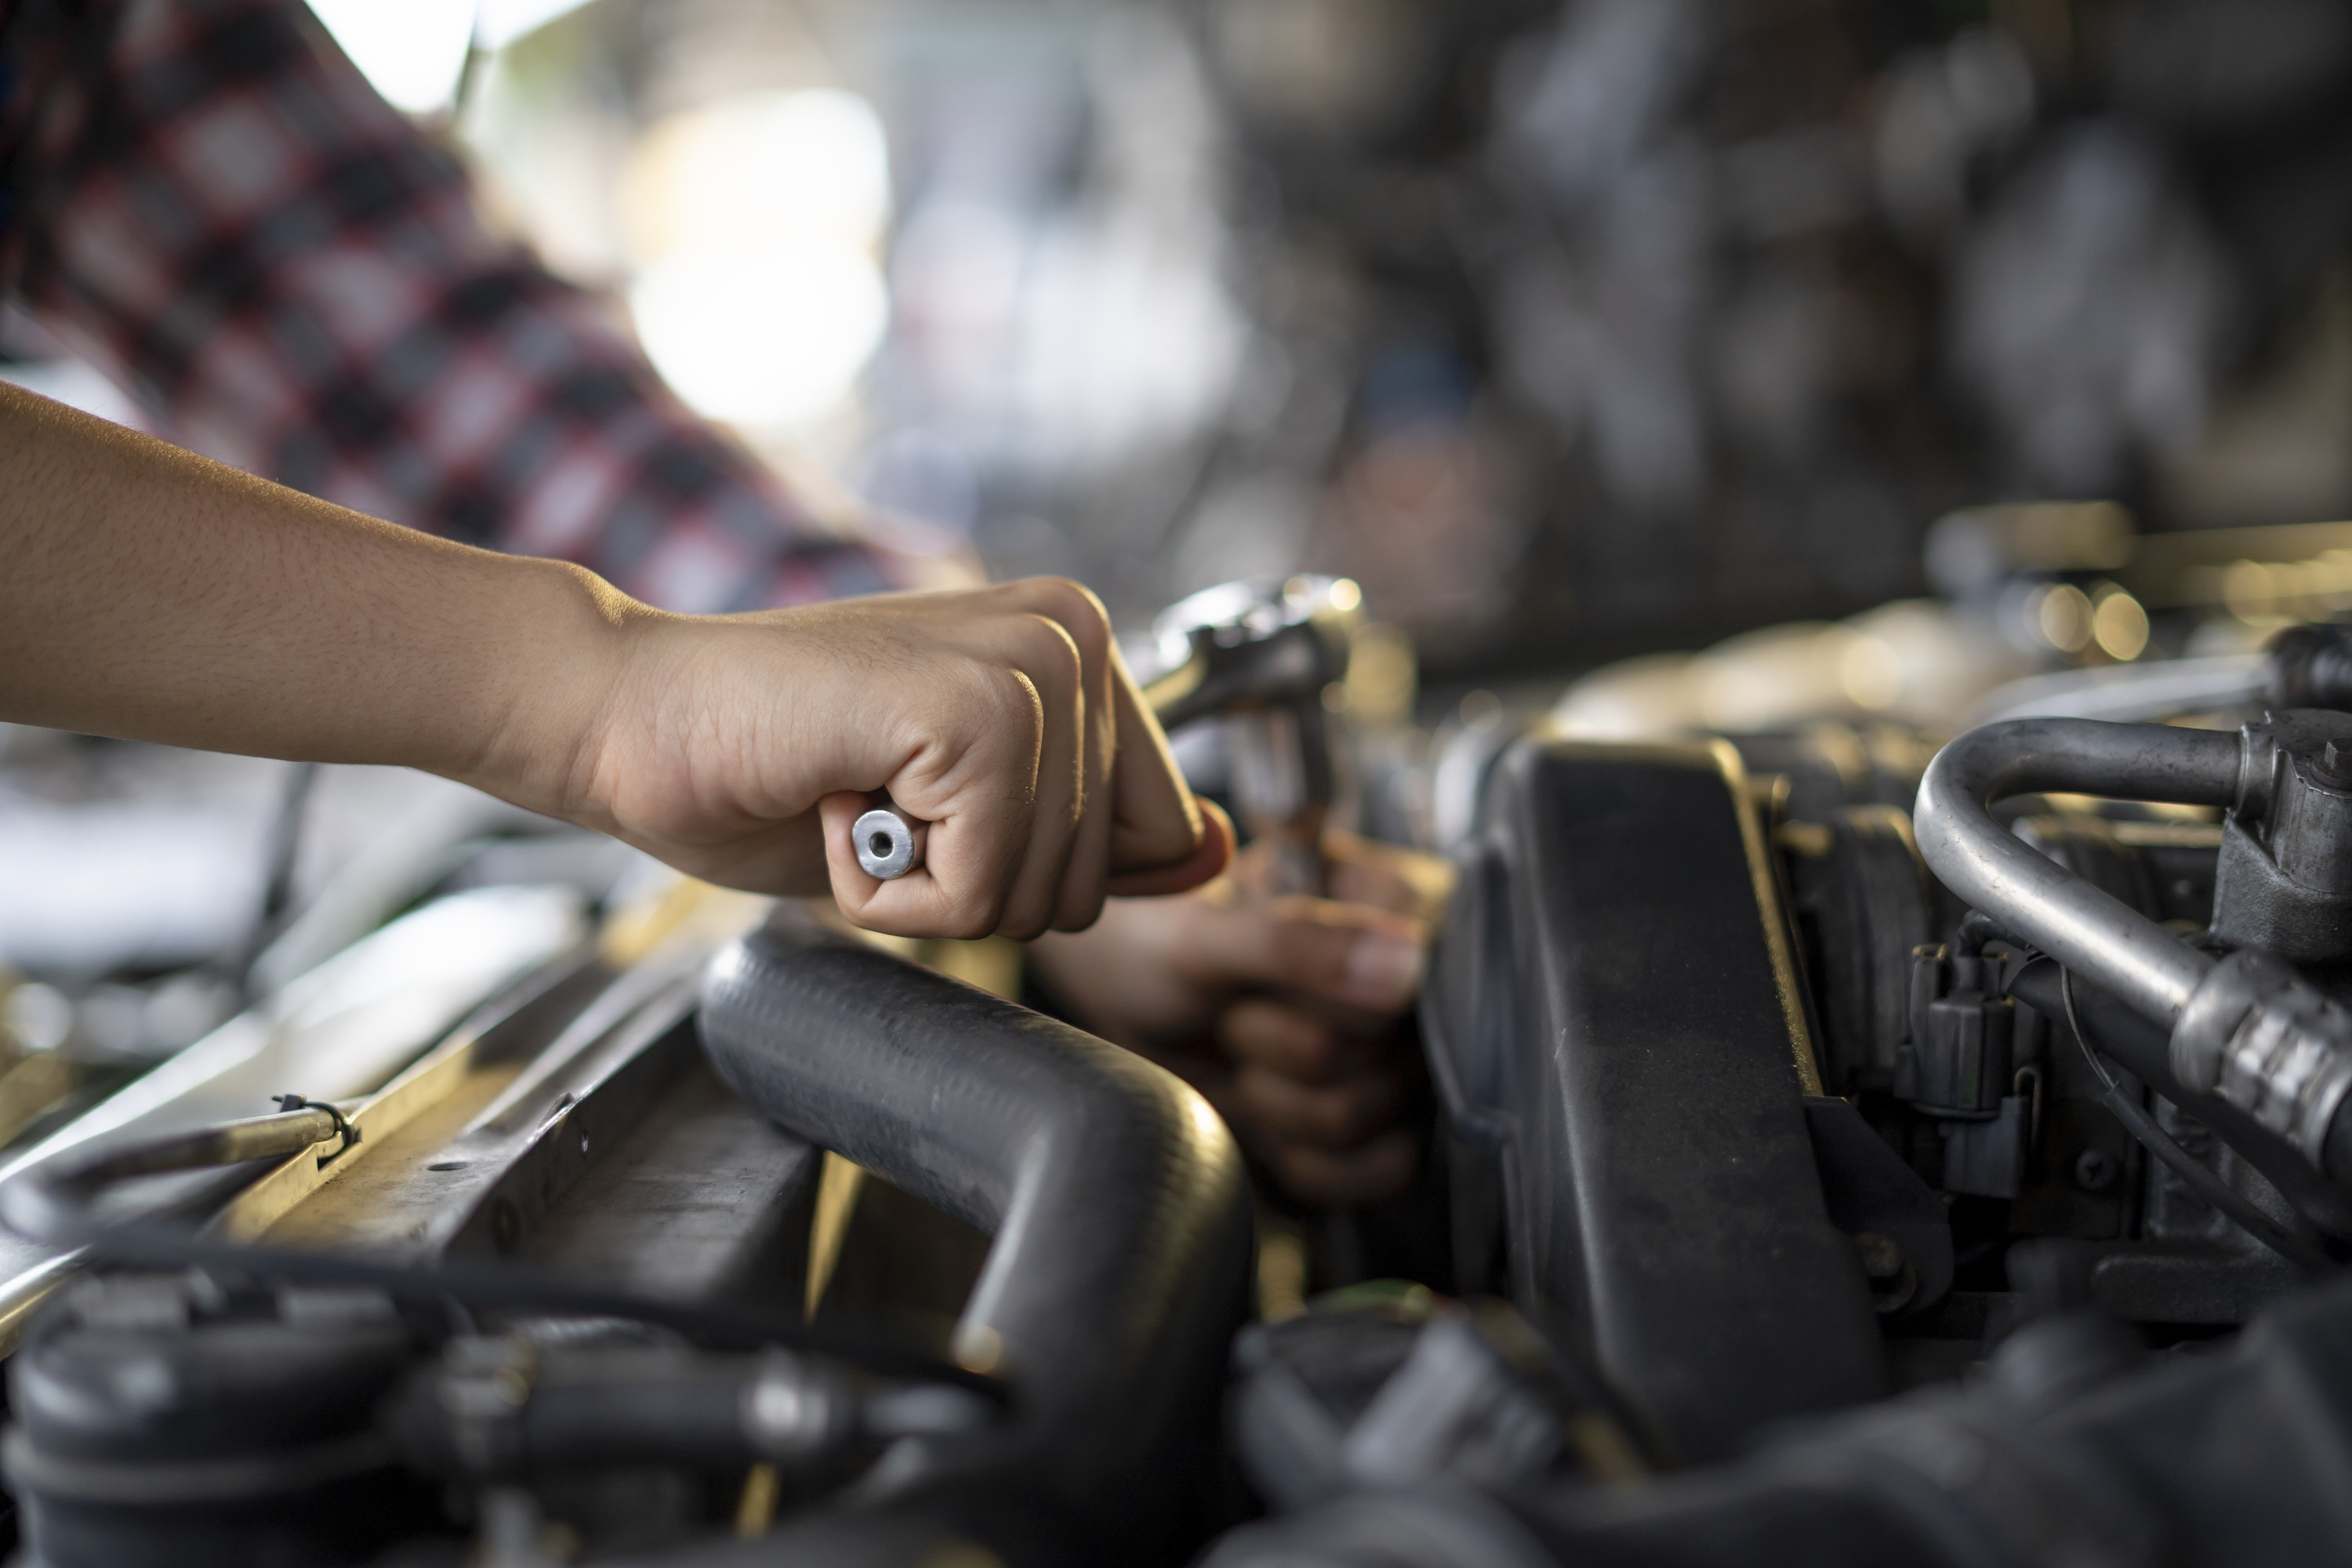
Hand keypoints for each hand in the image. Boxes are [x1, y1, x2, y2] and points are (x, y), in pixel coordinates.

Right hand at [560, 578, 1230, 938]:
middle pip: (1103, 884)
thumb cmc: (776, 770)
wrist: (632, 723)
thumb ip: (1091, 830)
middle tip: (875, 799)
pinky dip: (887, 893)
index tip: (928, 802)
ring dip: (926, 889)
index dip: (1033, 868)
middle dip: (977, 886)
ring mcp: (1030, 666)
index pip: (1161, 838)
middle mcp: (1074, 635)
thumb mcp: (962, 821)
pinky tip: (834, 798)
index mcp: (1081, 644)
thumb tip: (1219, 851)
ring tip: (852, 792)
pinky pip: (977, 894)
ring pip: (1043, 899)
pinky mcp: (974, 710)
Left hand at [1028, 830, 1451, 1206]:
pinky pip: (1380, 1173)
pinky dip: (1302, 1157)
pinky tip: (1267, 1112)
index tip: (1260, 979)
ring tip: (1242, 1051)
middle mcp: (1418, 986)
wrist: (1128, 1000)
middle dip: (1276, 1048)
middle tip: (1236, 1010)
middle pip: (1375, 1061)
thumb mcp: (1204, 935)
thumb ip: (1297, 944)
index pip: (1404, 987)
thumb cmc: (1162, 945)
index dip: (1317, 1003)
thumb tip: (1408, 967)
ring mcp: (1406, 1060)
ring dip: (1271, 1099)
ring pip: (1359, 1120)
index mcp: (1398, 905)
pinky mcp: (1388, 1129)